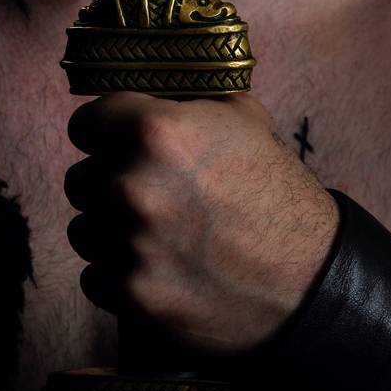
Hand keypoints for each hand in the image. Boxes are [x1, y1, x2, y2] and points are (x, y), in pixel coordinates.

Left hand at [64, 91, 340, 357]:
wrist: (312, 281)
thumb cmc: (278, 196)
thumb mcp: (245, 122)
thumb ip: (186, 104)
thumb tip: (150, 96)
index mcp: (154, 131)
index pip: (84, 122)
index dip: (103, 134)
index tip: (116, 145)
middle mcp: (131, 185)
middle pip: (79, 179)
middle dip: (108, 185)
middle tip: (149, 196)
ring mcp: (127, 244)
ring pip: (82, 230)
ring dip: (109, 232)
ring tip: (155, 235)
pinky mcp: (130, 295)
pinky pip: (95, 277)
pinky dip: (120, 276)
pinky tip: (160, 270)